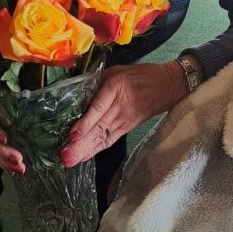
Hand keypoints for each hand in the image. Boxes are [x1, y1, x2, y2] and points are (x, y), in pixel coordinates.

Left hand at [60, 61, 185, 166]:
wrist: (167, 86)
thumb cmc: (140, 75)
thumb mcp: (117, 70)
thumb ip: (97, 80)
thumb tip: (75, 92)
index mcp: (116, 87)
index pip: (99, 107)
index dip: (86, 122)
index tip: (73, 134)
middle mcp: (119, 106)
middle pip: (99, 127)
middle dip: (81, 144)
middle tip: (65, 157)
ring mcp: (124, 120)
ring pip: (103, 137)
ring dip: (86, 150)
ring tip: (70, 161)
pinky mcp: (127, 128)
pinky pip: (109, 140)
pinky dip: (96, 150)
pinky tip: (83, 157)